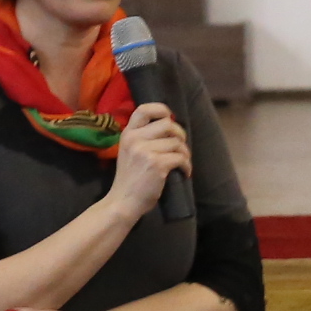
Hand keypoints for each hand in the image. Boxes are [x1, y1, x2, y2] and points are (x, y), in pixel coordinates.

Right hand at [104, 102, 190, 220]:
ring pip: (177, 143)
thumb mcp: (129, 152)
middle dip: (180, 134)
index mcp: (128, 134)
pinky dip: (186, 166)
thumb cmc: (130, 179)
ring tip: (182, 163)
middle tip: (181, 147)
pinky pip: (181, 158)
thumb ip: (142, 138)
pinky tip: (184, 172)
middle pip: (168, 125)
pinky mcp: (157, 164)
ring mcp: (145, 151)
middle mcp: (135, 139)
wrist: (123, 202)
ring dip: (185, 154)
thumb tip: (169, 126)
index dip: (161, 109)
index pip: (144, 109)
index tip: (170, 118)